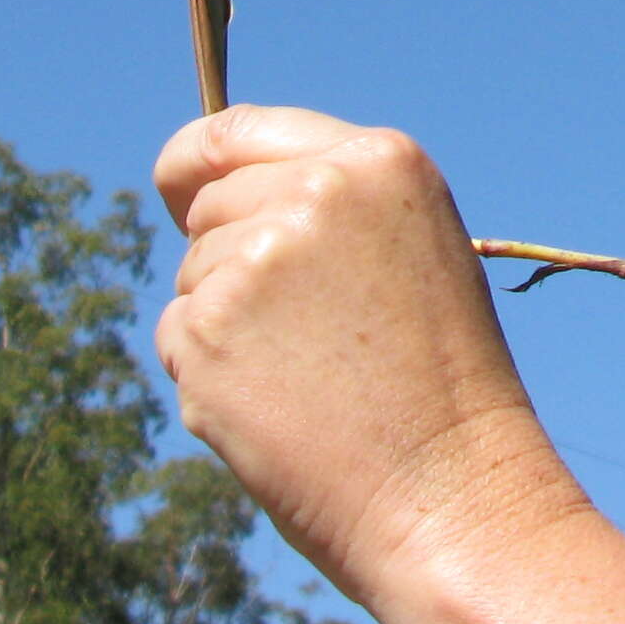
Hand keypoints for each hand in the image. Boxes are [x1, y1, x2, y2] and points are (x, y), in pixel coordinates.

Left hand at [154, 103, 581, 601]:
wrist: (450, 495)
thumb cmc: (438, 384)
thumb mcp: (412, 251)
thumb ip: (327, 207)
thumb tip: (197, 197)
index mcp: (377, 160)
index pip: (237, 128)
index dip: (196, 161)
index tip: (176, 186)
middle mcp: (313, 193)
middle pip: (209, 208)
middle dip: (231, 260)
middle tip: (311, 335)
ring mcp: (255, 261)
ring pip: (191, 279)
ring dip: (224, 325)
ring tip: (311, 378)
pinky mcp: (206, 333)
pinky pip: (174, 340)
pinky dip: (208, 377)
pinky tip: (279, 409)